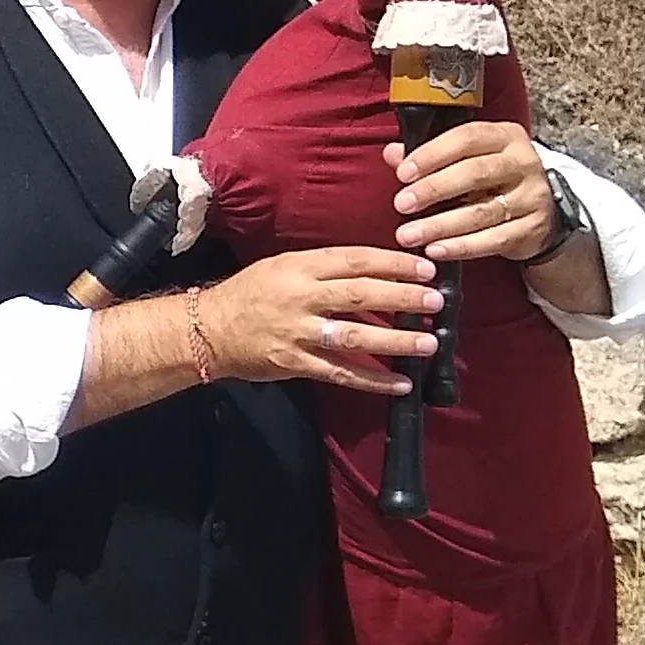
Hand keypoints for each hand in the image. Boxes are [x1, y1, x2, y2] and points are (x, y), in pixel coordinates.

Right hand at [195, 244, 442, 394]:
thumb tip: (377, 276)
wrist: (208, 328)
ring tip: (428, 343)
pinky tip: (400, 383)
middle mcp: (300, 297)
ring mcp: (297, 332)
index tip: (426, 269)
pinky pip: (339, 373)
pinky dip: (372, 380)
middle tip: (436, 302)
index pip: (354, 260)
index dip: (393, 264)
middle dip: (402, 297)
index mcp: (299, 267)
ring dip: (395, 340)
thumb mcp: (284, 267)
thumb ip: (326, 270)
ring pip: (353, 335)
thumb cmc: (250, 293)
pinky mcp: (294, 363)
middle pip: (359, 294)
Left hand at [389, 120, 557, 263]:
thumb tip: (392, 153)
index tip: (402, 173)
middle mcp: (523, 162)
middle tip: (401, 205)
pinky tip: (435, 250)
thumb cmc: (490, 178)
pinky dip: (462, 247)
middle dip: (433, 189)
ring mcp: (532, 196)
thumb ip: (429, 156)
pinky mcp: (533, 227)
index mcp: (504, 136)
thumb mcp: (464, 159)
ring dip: (441, 225)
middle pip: (475, 173)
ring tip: (409, 234)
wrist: (537, 209)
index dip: (432, 155)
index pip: (466, 138)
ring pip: (482, 211)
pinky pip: (494, 239)